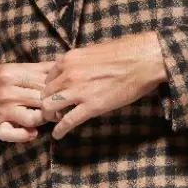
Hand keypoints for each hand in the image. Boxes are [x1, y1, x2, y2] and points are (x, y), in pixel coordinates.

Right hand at [0, 61, 56, 144]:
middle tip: (57, 108)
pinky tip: (32, 133)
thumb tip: (61, 64)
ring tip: (44, 117)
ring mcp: (3, 110)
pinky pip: (14, 135)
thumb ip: (38, 68)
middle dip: (52, 105)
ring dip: (43, 120)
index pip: (44, 83)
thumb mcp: (15, 69)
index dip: (57, 90)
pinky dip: (25, 136)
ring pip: (33, 118)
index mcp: (13, 74)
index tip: (61, 95)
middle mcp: (8, 92)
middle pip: (41, 100)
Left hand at [43, 32, 168, 139]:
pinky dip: (60, 130)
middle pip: (45, 93)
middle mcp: (68, 74)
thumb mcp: (94, 52)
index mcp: (68, 59)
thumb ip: (80, 63)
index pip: (47, 77)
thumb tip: (79, 70)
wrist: (143, 61)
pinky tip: (58, 135)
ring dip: (50, 116)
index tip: (57, 95)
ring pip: (49, 107)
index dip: (51, 88)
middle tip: (56, 110)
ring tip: (56, 121)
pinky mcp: (91, 106)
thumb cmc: (125, 53)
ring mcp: (78, 91)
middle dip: (48, 103)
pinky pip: (67, 121)